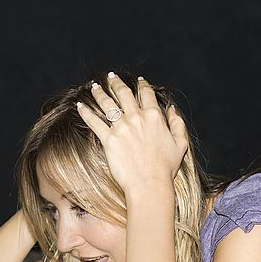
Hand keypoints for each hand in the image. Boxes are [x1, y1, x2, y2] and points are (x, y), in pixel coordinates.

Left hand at [76, 72, 188, 194]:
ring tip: (94, 86)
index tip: (139, 80)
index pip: (147, 94)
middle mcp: (137, 118)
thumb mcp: (180, 144)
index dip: (142, 85)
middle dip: (116, 82)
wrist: (149, 184)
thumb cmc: (166, 168)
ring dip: (99, 93)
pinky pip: (94, 122)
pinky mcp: (109, 140)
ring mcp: (122, 128)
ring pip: (107, 104)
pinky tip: (80, 106)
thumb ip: (177, 124)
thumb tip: (171, 109)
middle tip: (110, 77)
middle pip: (124, 94)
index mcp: (154, 117)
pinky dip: (86, 113)